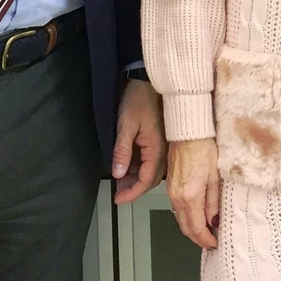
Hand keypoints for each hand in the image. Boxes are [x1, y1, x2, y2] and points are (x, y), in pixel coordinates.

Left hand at [112, 79, 165, 204]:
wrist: (147, 81)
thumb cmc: (137, 100)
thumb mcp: (126, 125)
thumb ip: (122, 151)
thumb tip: (118, 175)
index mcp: (157, 149)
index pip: (147, 181)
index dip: (132, 193)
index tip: (117, 199)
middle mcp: (163, 151)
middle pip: (151, 179)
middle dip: (134, 188)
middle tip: (116, 192)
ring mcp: (162, 146)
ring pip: (152, 171)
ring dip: (136, 179)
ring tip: (119, 182)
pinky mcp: (158, 140)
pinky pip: (151, 161)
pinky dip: (139, 168)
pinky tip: (127, 167)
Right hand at [166, 138, 220, 248]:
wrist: (187, 132)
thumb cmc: (203, 148)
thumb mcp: (215, 177)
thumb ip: (214, 202)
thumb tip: (214, 221)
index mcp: (190, 195)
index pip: (197, 227)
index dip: (206, 239)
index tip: (215, 244)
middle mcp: (177, 196)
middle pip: (186, 227)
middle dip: (198, 238)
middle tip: (211, 242)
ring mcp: (171, 191)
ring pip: (180, 219)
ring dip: (192, 228)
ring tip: (206, 231)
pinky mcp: (170, 185)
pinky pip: (176, 208)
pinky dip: (186, 217)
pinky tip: (196, 215)